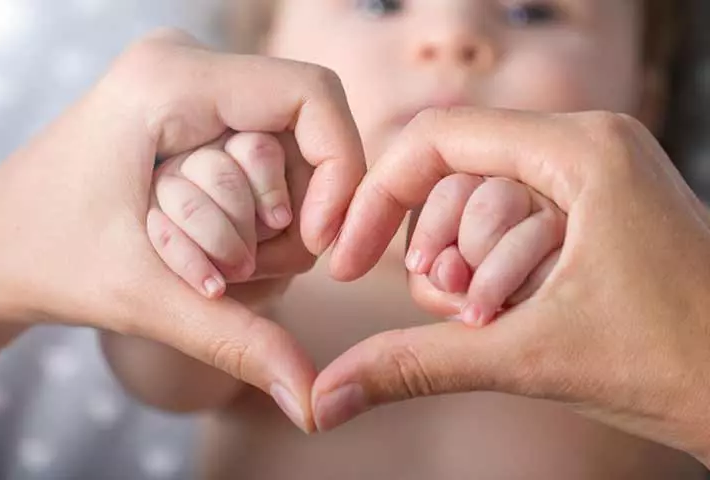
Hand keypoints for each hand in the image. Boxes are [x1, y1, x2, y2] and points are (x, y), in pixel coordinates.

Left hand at [0, 29, 365, 432]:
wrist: (1, 244)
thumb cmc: (50, 254)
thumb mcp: (146, 299)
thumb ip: (237, 340)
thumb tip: (313, 407)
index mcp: (171, 80)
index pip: (312, 96)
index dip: (340, 169)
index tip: (323, 243)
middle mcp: (191, 67)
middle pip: (303, 142)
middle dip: (278, 222)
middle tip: (219, 266)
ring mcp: (198, 89)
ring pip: (289, 166)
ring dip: (256, 232)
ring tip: (192, 256)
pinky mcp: (201, 117)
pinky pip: (268, 171)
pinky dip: (249, 224)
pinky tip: (197, 244)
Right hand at [316, 108, 709, 464]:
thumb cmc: (677, 363)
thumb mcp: (526, 355)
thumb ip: (415, 365)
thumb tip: (328, 395)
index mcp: (579, 151)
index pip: (439, 138)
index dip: (380, 195)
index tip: (349, 257)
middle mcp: (586, 145)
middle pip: (454, 175)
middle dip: (437, 250)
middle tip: (453, 309)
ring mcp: (592, 175)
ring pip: (478, 203)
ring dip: (467, 268)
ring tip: (488, 318)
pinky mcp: (592, 207)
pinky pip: (510, 221)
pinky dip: (493, 268)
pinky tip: (506, 311)